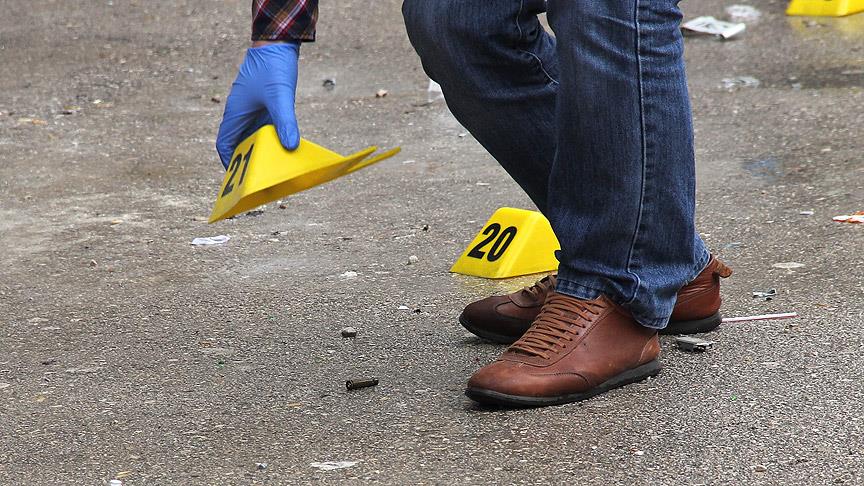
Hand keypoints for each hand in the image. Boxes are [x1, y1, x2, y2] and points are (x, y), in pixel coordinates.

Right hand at [216, 42, 300, 168]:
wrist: (277, 43)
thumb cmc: (272, 67)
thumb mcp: (280, 97)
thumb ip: (285, 121)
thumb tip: (290, 147)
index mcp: (235, 113)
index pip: (224, 143)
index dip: (228, 161)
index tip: (237, 177)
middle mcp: (241, 114)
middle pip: (240, 143)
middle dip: (248, 161)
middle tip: (262, 178)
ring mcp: (253, 110)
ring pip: (253, 137)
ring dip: (262, 151)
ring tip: (275, 167)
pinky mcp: (265, 106)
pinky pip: (266, 128)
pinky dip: (273, 139)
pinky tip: (286, 147)